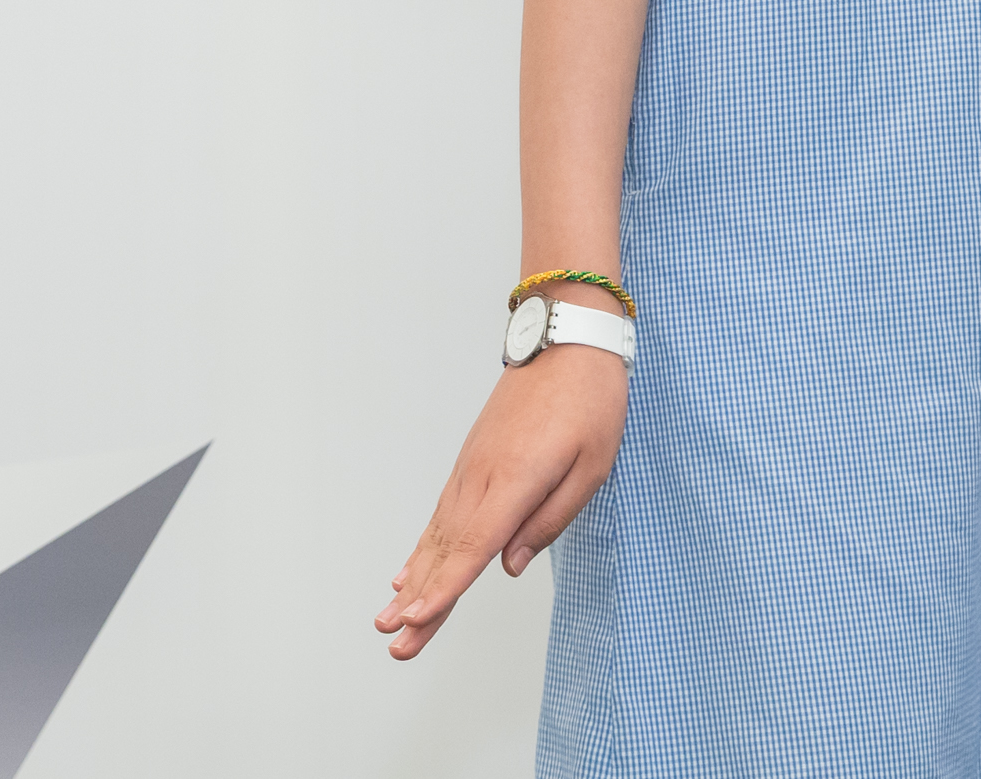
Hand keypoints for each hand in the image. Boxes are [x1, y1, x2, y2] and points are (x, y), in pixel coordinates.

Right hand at [373, 348, 625, 659]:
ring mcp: (472, 468)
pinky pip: (442, 514)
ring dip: (412, 580)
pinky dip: (423, 547)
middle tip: (394, 643)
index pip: (475, 546)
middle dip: (419, 601)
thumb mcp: (592, 466)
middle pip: (447, 550)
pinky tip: (406, 571)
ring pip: (438, 534)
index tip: (417, 620)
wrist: (566, 338)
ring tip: (387, 617)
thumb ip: (550, 520)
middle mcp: (483, 477)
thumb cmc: (590, 401)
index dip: (446, 588)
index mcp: (515, 479)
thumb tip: (508, 564)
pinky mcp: (472, 461)